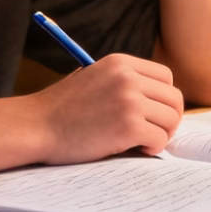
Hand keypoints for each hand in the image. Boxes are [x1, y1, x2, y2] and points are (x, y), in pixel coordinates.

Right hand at [31, 54, 183, 163]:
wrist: (37, 126)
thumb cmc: (62, 108)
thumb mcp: (94, 78)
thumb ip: (123, 81)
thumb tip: (156, 98)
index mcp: (120, 63)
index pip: (165, 76)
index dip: (163, 98)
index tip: (154, 114)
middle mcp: (128, 77)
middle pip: (174, 98)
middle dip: (168, 118)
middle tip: (154, 132)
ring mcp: (129, 100)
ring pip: (170, 119)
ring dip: (161, 134)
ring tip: (141, 142)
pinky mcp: (128, 126)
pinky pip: (160, 139)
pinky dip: (152, 148)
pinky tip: (135, 149)